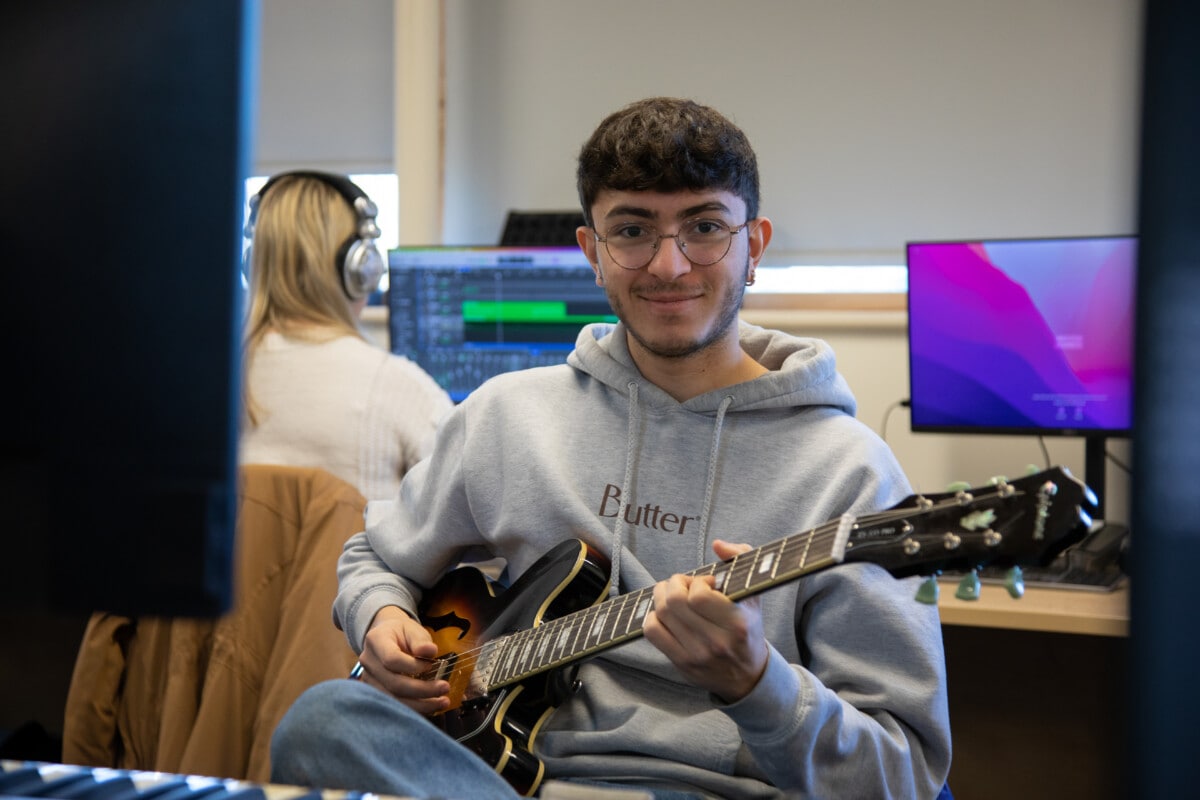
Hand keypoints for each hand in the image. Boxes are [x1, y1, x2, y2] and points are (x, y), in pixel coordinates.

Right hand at [356, 605, 450, 713]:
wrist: (386, 637)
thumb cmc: (402, 633)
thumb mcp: (412, 629)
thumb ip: (420, 640)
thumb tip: (430, 651)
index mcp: (375, 641)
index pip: (391, 659)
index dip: (413, 666)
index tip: (431, 664)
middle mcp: (368, 662)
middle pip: (393, 683)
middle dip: (422, 690)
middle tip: (444, 688)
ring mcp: (368, 680)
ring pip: (393, 699)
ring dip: (420, 705)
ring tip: (442, 702)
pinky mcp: (375, 693)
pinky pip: (394, 705)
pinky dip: (414, 708)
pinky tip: (431, 707)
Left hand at [643, 540, 768, 702]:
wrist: (747, 676)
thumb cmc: (748, 627)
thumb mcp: (753, 593)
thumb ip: (741, 559)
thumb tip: (718, 544)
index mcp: (737, 623)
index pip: (699, 595)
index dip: (697, 582)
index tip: (706, 583)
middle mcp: (716, 642)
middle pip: (674, 602)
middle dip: (674, 584)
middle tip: (684, 585)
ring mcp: (696, 655)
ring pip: (660, 614)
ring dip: (662, 596)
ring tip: (673, 595)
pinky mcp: (680, 663)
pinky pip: (652, 631)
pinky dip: (653, 616)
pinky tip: (666, 614)